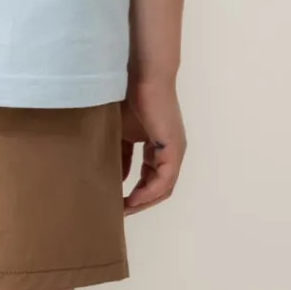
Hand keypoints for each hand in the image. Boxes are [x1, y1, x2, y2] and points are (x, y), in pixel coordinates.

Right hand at [121, 77, 185, 212]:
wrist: (143, 77)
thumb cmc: (130, 98)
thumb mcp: (121, 133)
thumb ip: (121, 155)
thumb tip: (116, 179)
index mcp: (159, 148)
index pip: (149, 179)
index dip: (133, 193)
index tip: (115, 202)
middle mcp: (171, 153)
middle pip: (158, 188)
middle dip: (138, 202)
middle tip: (118, 212)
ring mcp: (175, 152)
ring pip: (162, 188)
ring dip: (143, 202)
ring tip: (123, 210)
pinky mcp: (174, 150)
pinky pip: (163, 180)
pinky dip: (148, 193)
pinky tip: (132, 199)